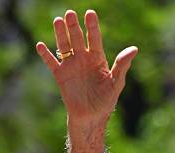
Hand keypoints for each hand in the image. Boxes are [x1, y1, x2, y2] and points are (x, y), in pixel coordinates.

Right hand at [35, 9, 136, 152]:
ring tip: (58, 20)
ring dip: (60, 34)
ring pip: (64, 45)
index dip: (92, 26)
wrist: (91, 118)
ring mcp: (71, 66)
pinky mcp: (60, 76)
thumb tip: (134, 49)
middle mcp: (83, 59)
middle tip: (70, 13)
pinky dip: (46, 54)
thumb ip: (122, 65)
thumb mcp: (116, 82)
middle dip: (74, 26)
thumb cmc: (106, 101)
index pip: (94, 38)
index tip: (90, 13)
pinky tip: (41, 45)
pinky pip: (51, 62)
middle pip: (77, 38)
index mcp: (98, 58)